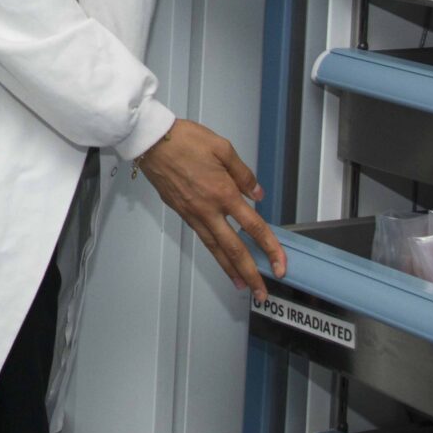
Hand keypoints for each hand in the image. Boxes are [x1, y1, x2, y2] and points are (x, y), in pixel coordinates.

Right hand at [134, 120, 286, 302]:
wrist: (152, 142)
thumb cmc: (185, 140)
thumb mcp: (222, 148)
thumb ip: (243, 174)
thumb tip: (257, 195)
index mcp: (224, 192)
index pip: (254, 227)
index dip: (270, 248)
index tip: (280, 264)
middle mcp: (209, 210)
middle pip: (234, 249)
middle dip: (251, 274)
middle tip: (262, 293)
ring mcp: (193, 214)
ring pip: (216, 249)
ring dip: (231, 270)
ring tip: (242, 285)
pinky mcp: (181, 213)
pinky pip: (202, 238)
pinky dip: (214, 252)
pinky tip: (220, 257)